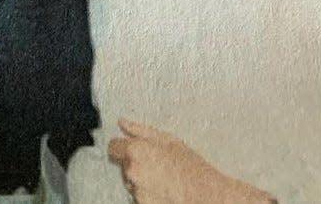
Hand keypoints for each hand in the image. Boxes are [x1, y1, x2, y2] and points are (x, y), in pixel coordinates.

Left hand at [108, 119, 275, 203]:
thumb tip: (122, 123)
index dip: (122, 147)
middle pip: (123, 165)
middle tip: (157, 165)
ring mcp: (136, 191)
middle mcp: (132, 171)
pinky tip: (164, 190)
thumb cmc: (192, 168)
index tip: (132, 149)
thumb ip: (141, 130)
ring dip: (142, 180)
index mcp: (136, 151)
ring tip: (164, 179)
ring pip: (132, 182)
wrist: (207, 196)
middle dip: (135, 164)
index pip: (113, 147)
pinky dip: (148, 194)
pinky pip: (139, 196)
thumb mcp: (169, 140)